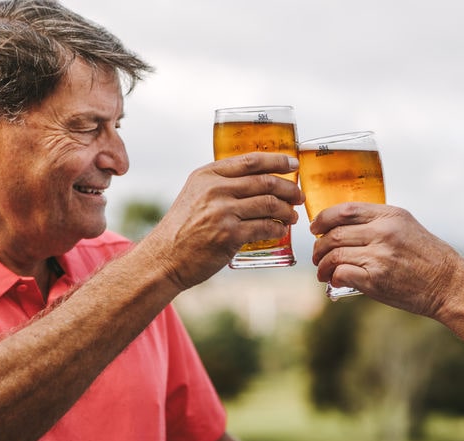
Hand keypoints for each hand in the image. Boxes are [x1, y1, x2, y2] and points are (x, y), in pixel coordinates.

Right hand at [142, 152, 303, 289]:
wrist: (165, 257)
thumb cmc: (183, 228)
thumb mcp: (195, 195)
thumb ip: (220, 185)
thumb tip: (257, 180)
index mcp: (208, 175)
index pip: (251, 160)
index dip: (277, 160)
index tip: (293, 164)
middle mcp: (215, 189)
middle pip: (265, 182)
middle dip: (289, 188)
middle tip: (298, 196)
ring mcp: (222, 212)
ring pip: (268, 204)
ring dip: (287, 210)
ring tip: (292, 215)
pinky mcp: (229, 235)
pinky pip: (264, 227)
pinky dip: (278, 229)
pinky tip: (280, 230)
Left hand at [310, 202, 462, 317]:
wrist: (449, 285)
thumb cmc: (429, 258)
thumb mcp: (407, 227)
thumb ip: (379, 223)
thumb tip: (344, 228)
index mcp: (390, 216)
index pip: (345, 210)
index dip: (323, 219)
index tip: (315, 228)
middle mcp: (383, 232)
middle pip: (335, 234)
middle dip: (319, 246)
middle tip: (317, 255)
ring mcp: (379, 256)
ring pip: (334, 254)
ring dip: (322, 265)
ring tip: (322, 272)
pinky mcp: (376, 280)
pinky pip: (341, 273)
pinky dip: (333, 277)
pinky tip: (334, 281)